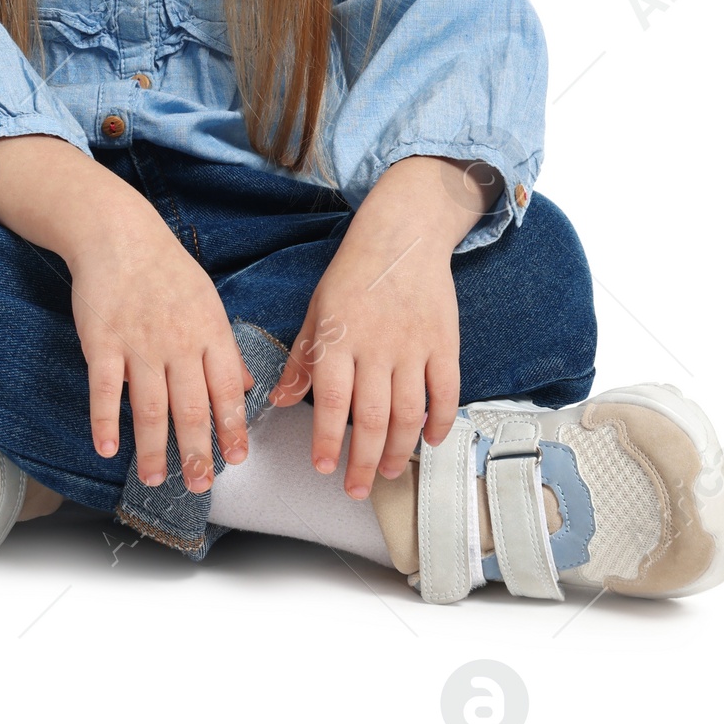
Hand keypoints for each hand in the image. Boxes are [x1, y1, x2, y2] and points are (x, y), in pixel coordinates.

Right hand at [66, 201, 252, 492]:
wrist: (119, 235)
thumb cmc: (167, 270)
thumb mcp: (208, 301)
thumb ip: (226, 348)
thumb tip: (251, 385)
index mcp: (209, 332)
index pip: (227, 389)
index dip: (232, 427)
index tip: (236, 459)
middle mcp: (178, 342)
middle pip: (190, 408)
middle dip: (197, 452)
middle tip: (200, 485)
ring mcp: (138, 343)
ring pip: (148, 407)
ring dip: (153, 448)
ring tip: (156, 478)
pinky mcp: (102, 342)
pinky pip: (104, 389)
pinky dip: (104, 421)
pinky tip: (108, 449)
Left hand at [270, 157, 488, 498]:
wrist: (402, 235)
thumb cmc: (353, 274)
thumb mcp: (316, 311)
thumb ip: (302, 359)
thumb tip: (278, 400)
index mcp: (339, 338)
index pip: (330, 401)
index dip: (326, 440)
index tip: (322, 467)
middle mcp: (376, 345)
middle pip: (372, 418)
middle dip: (363, 462)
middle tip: (356, 488)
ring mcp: (414, 345)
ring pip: (409, 413)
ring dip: (400, 450)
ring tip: (389, 471)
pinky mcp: (444, 342)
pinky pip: (446, 392)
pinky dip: (440, 422)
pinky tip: (429, 440)